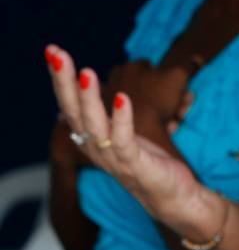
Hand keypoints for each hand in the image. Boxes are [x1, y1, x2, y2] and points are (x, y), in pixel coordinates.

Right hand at [44, 46, 225, 238]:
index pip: (70, 106)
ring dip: (90, 98)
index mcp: (91, 140)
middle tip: (57, 55)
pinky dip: (122, 118)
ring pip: (94, 125)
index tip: (54, 52)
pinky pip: (124, 141)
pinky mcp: (135, 165)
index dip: (61, 80)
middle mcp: (96, 149)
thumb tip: (84, 90)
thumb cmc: (147, 162)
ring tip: (87, 72)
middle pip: (74, 112)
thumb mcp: (121, 135)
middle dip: (65, 82)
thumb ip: (102, 117)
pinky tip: (122, 98)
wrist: (172, 197)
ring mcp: (113, 158)